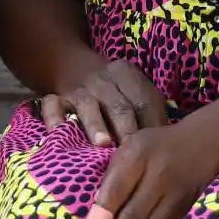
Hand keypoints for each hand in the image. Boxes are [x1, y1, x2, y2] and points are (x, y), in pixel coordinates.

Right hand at [39, 57, 170, 148]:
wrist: (74, 66)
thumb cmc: (114, 91)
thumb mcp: (134, 92)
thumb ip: (148, 113)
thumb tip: (165, 145)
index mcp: (127, 75)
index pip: (143, 100)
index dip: (150, 124)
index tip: (155, 148)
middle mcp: (103, 80)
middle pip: (118, 105)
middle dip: (126, 129)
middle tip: (132, 153)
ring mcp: (78, 89)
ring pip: (88, 106)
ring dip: (96, 124)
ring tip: (102, 144)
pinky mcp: (56, 97)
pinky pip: (53, 106)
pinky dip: (55, 117)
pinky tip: (58, 131)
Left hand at [80, 116, 218, 218]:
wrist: (205, 143)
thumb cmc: (155, 148)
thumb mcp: (131, 148)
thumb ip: (113, 176)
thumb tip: (94, 216)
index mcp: (138, 154)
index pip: (117, 187)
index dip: (103, 214)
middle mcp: (160, 173)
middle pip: (135, 214)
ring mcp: (179, 193)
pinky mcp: (191, 209)